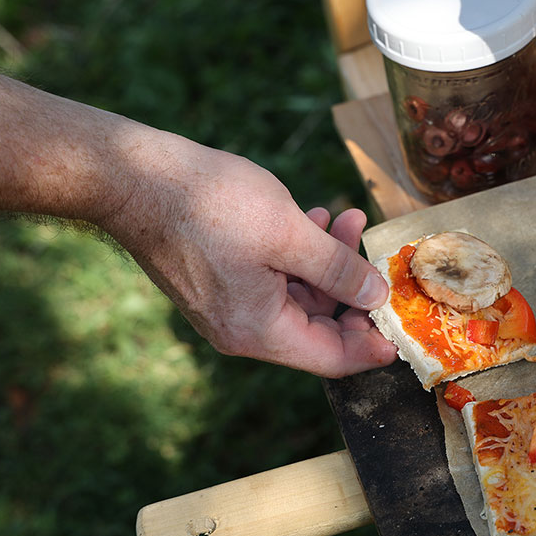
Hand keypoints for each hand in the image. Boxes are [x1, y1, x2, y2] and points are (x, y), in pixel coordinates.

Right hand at [100, 136, 397, 377]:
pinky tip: (314, 217)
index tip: (404, 324)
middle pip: (318, 327)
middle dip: (352, 287)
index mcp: (259, 332)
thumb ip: (338, 270)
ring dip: (328, 261)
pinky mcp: (219, 281)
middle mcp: (242, 330)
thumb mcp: (288, 234)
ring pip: (298, 296)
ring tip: (345, 217)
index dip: (372, 344)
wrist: (131, 177)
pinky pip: (274, 280)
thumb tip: (375, 298)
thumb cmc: (208, 203)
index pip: (331, 359)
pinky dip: (299, 254)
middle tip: (372, 248)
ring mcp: (228, 306)